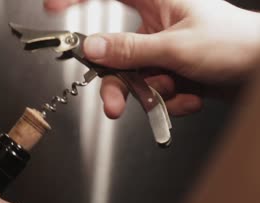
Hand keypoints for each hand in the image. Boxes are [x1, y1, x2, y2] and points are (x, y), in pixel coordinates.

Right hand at [44, 0, 259, 117]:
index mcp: (158, 1)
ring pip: (134, 77)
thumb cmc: (236, 43)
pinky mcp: (171, 72)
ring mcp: (163, 51)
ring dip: (152, 94)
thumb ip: (130, 50)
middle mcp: (156, 26)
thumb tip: (93, 47)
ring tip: (172, 96)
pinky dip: (171, 98)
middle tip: (115, 104)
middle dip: (119, 83)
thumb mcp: (177, 47)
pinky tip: (193, 93)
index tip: (54, 7)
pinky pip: (154, 90)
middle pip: (115, 53)